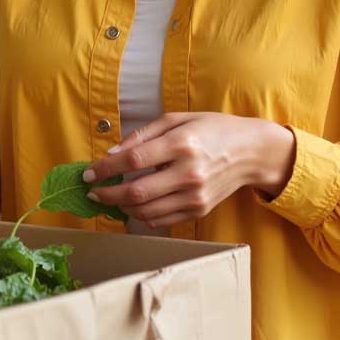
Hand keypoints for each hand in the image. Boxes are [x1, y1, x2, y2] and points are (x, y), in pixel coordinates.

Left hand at [81, 112, 295, 228]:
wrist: (251, 152)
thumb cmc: (211, 129)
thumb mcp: (176, 119)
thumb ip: (141, 135)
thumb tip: (111, 154)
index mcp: (181, 144)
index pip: (132, 161)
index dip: (105, 169)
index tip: (87, 172)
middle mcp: (189, 173)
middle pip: (137, 192)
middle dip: (107, 194)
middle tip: (91, 191)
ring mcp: (195, 196)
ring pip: (147, 211)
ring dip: (120, 207)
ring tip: (108, 198)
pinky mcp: (199, 210)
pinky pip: (162, 219)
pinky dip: (140, 215)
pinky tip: (130, 206)